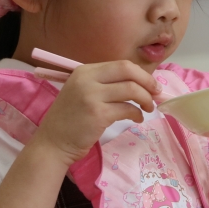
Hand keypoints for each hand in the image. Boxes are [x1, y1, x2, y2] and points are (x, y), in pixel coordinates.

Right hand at [34, 60, 160, 165]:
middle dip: (148, 82)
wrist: (52, 143)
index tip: (151, 84)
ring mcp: (91, 96)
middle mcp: (87, 79)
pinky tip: (137, 119)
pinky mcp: (98, 114)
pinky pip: (127, 109)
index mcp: (85, 71)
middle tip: (156, 94)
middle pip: (128, 71)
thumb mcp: (83, 92)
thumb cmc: (71, 120)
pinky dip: (137, 114)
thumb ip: (106, 84)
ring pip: (131, 90)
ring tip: (148, 109)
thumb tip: (141, 82)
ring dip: (146, 99)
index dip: (141, 74)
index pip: (122, 64)